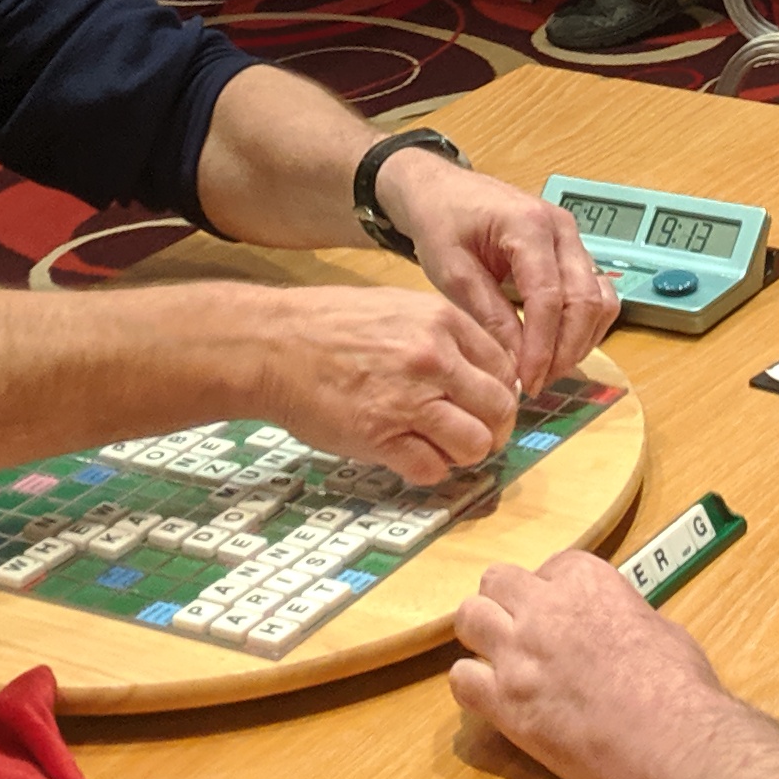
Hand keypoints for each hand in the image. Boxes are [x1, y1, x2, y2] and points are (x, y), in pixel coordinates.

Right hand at [254, 284, 519, 487]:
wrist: (274, 345)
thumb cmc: (332, 325)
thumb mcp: (400, 308)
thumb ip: (446, 335)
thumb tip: (485, 371)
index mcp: (443, 322)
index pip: (504, 368)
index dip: (501, 394)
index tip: (487, 406)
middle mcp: (434, 359)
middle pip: (499, 409)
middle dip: (494, 428)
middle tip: (475, 435)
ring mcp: (409, 400)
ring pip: (475, 444)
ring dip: (464, 453)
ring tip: (443, 448)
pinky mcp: (380, 437)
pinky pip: (431, 469)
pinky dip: (428, 470)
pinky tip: (410, 456)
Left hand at [380, 148, 621, 395]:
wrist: (443, 191)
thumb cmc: (442, 223)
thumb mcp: (453, 272)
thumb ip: (488, 315)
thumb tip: (517, 363)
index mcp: (529, 225)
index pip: (548, 296)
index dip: (541, 346)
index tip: (527, 381)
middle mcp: (562, 228)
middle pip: (585, 300)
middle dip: (566, 350)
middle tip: (537, 383)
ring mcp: (573, 239)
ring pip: (601, 299)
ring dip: (581, 341)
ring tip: (547, 370)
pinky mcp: (574, 252)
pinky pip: (597, 294)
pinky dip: (585, 326)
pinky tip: (558, 348)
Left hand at [452, 551, 732, 778]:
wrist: (667, 737)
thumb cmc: (678, 684)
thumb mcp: (657, 625)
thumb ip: (623, 616)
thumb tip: (619, 630)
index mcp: (586, 579)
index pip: (550, 565)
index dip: (554, 590)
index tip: (563, 612)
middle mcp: (544, 608)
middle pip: (497, 581)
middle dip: (506, 600)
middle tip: (521, 627)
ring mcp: (518, 654)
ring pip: (468, 618)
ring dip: (482, 634)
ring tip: (500, 656)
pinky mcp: (504, 703)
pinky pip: (461, 680)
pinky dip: (472, 686)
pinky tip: (492, 697)